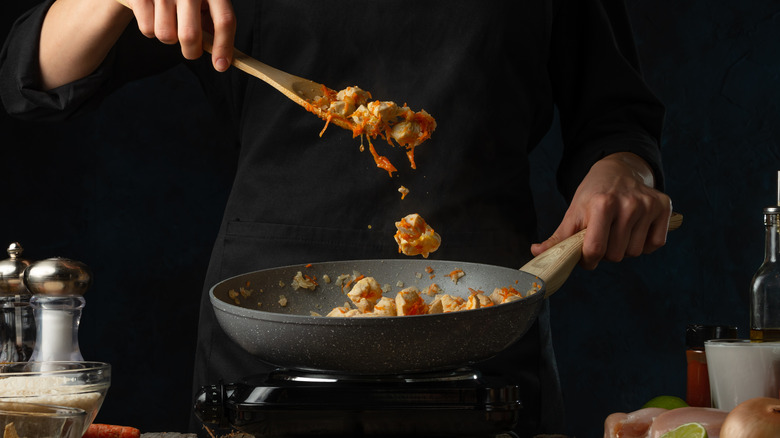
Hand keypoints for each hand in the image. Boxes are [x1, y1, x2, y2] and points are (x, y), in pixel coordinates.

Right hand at [127, 0, 235, 71]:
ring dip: (170, 38)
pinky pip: (147, 30)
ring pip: (166, 36)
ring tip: (170, 23)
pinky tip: (155, 15)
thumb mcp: (205, 1)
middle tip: (192, 49)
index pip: (224, 21)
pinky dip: (151, 29)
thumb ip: (214, 23)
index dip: (224, 46)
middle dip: (192, 51)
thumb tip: (220, 54)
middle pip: (190, 35)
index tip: (221, 65)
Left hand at [530, 152, 672, 269]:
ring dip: (625, 248)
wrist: (618, 170)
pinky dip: (645, 243)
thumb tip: (537, 252)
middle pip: (616, 255)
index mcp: (602, 204)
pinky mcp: (664, 207)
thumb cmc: (592, 195)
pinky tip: (636, 229)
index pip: (595, 250)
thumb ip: (558, 237)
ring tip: (618, 231)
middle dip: (607, 253)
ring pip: (636, 252)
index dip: (588, 260)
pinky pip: (655, 244)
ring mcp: (648, 204)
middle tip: (603, 237)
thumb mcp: (573, 212)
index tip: (586, 255)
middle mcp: (628, 203)